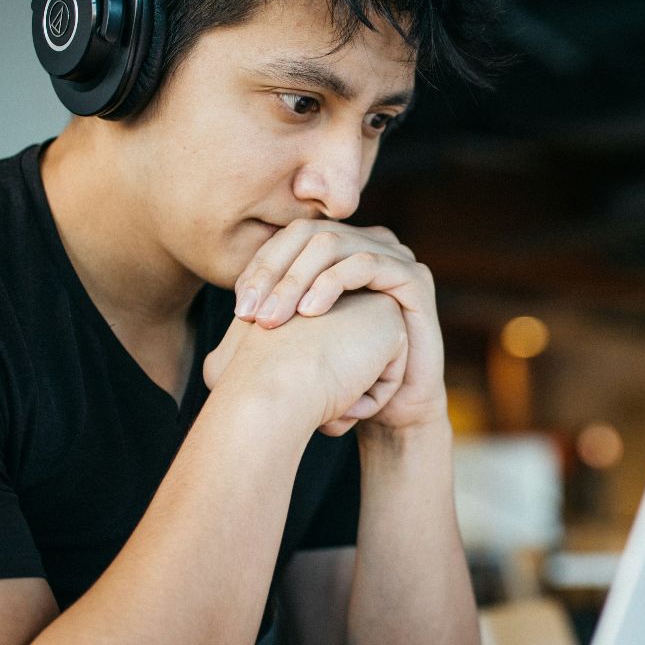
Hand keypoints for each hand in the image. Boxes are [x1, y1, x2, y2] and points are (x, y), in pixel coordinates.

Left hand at [232, 220, 446, 432]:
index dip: (260, 267)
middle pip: (307, 234)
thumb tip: (230, 315)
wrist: (393, 409)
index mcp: (339, 251)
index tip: (239, 310)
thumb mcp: (300, 342)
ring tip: (274, 319)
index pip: (288, 239)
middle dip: (273, 273)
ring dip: (296, 280)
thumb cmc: (343, 377)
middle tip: (251, 315)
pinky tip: (311, 313)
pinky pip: (367, 263)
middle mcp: (366, 244)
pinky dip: (332, 283)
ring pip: (332, 244)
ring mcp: (393, 256)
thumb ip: (272, 317)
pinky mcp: (414, 277)